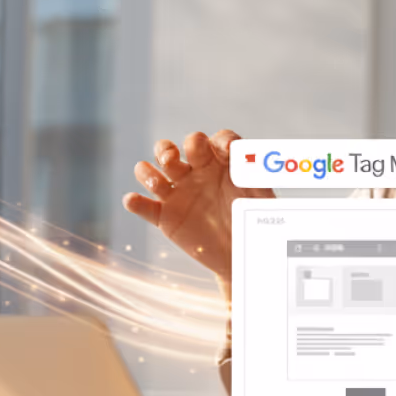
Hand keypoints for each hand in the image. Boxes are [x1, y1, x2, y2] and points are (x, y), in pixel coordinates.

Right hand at [122, 130, 273, 284]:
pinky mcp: (165, 217)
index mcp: (219, 163)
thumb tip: (252, 160)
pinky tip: (134, 200)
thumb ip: (256, 178)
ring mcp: (177, 194)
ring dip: (147, 172)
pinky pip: (143, 206)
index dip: (221, 140)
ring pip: (149, 171)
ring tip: (157, 183)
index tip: (228, 151)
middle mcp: (195, 173)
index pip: (215, 140)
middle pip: (170, 148)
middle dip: (166, 149)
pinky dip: (134, 201)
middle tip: (173, 160)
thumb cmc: (252, 222)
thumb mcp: (261, 199)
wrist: (242, 255)